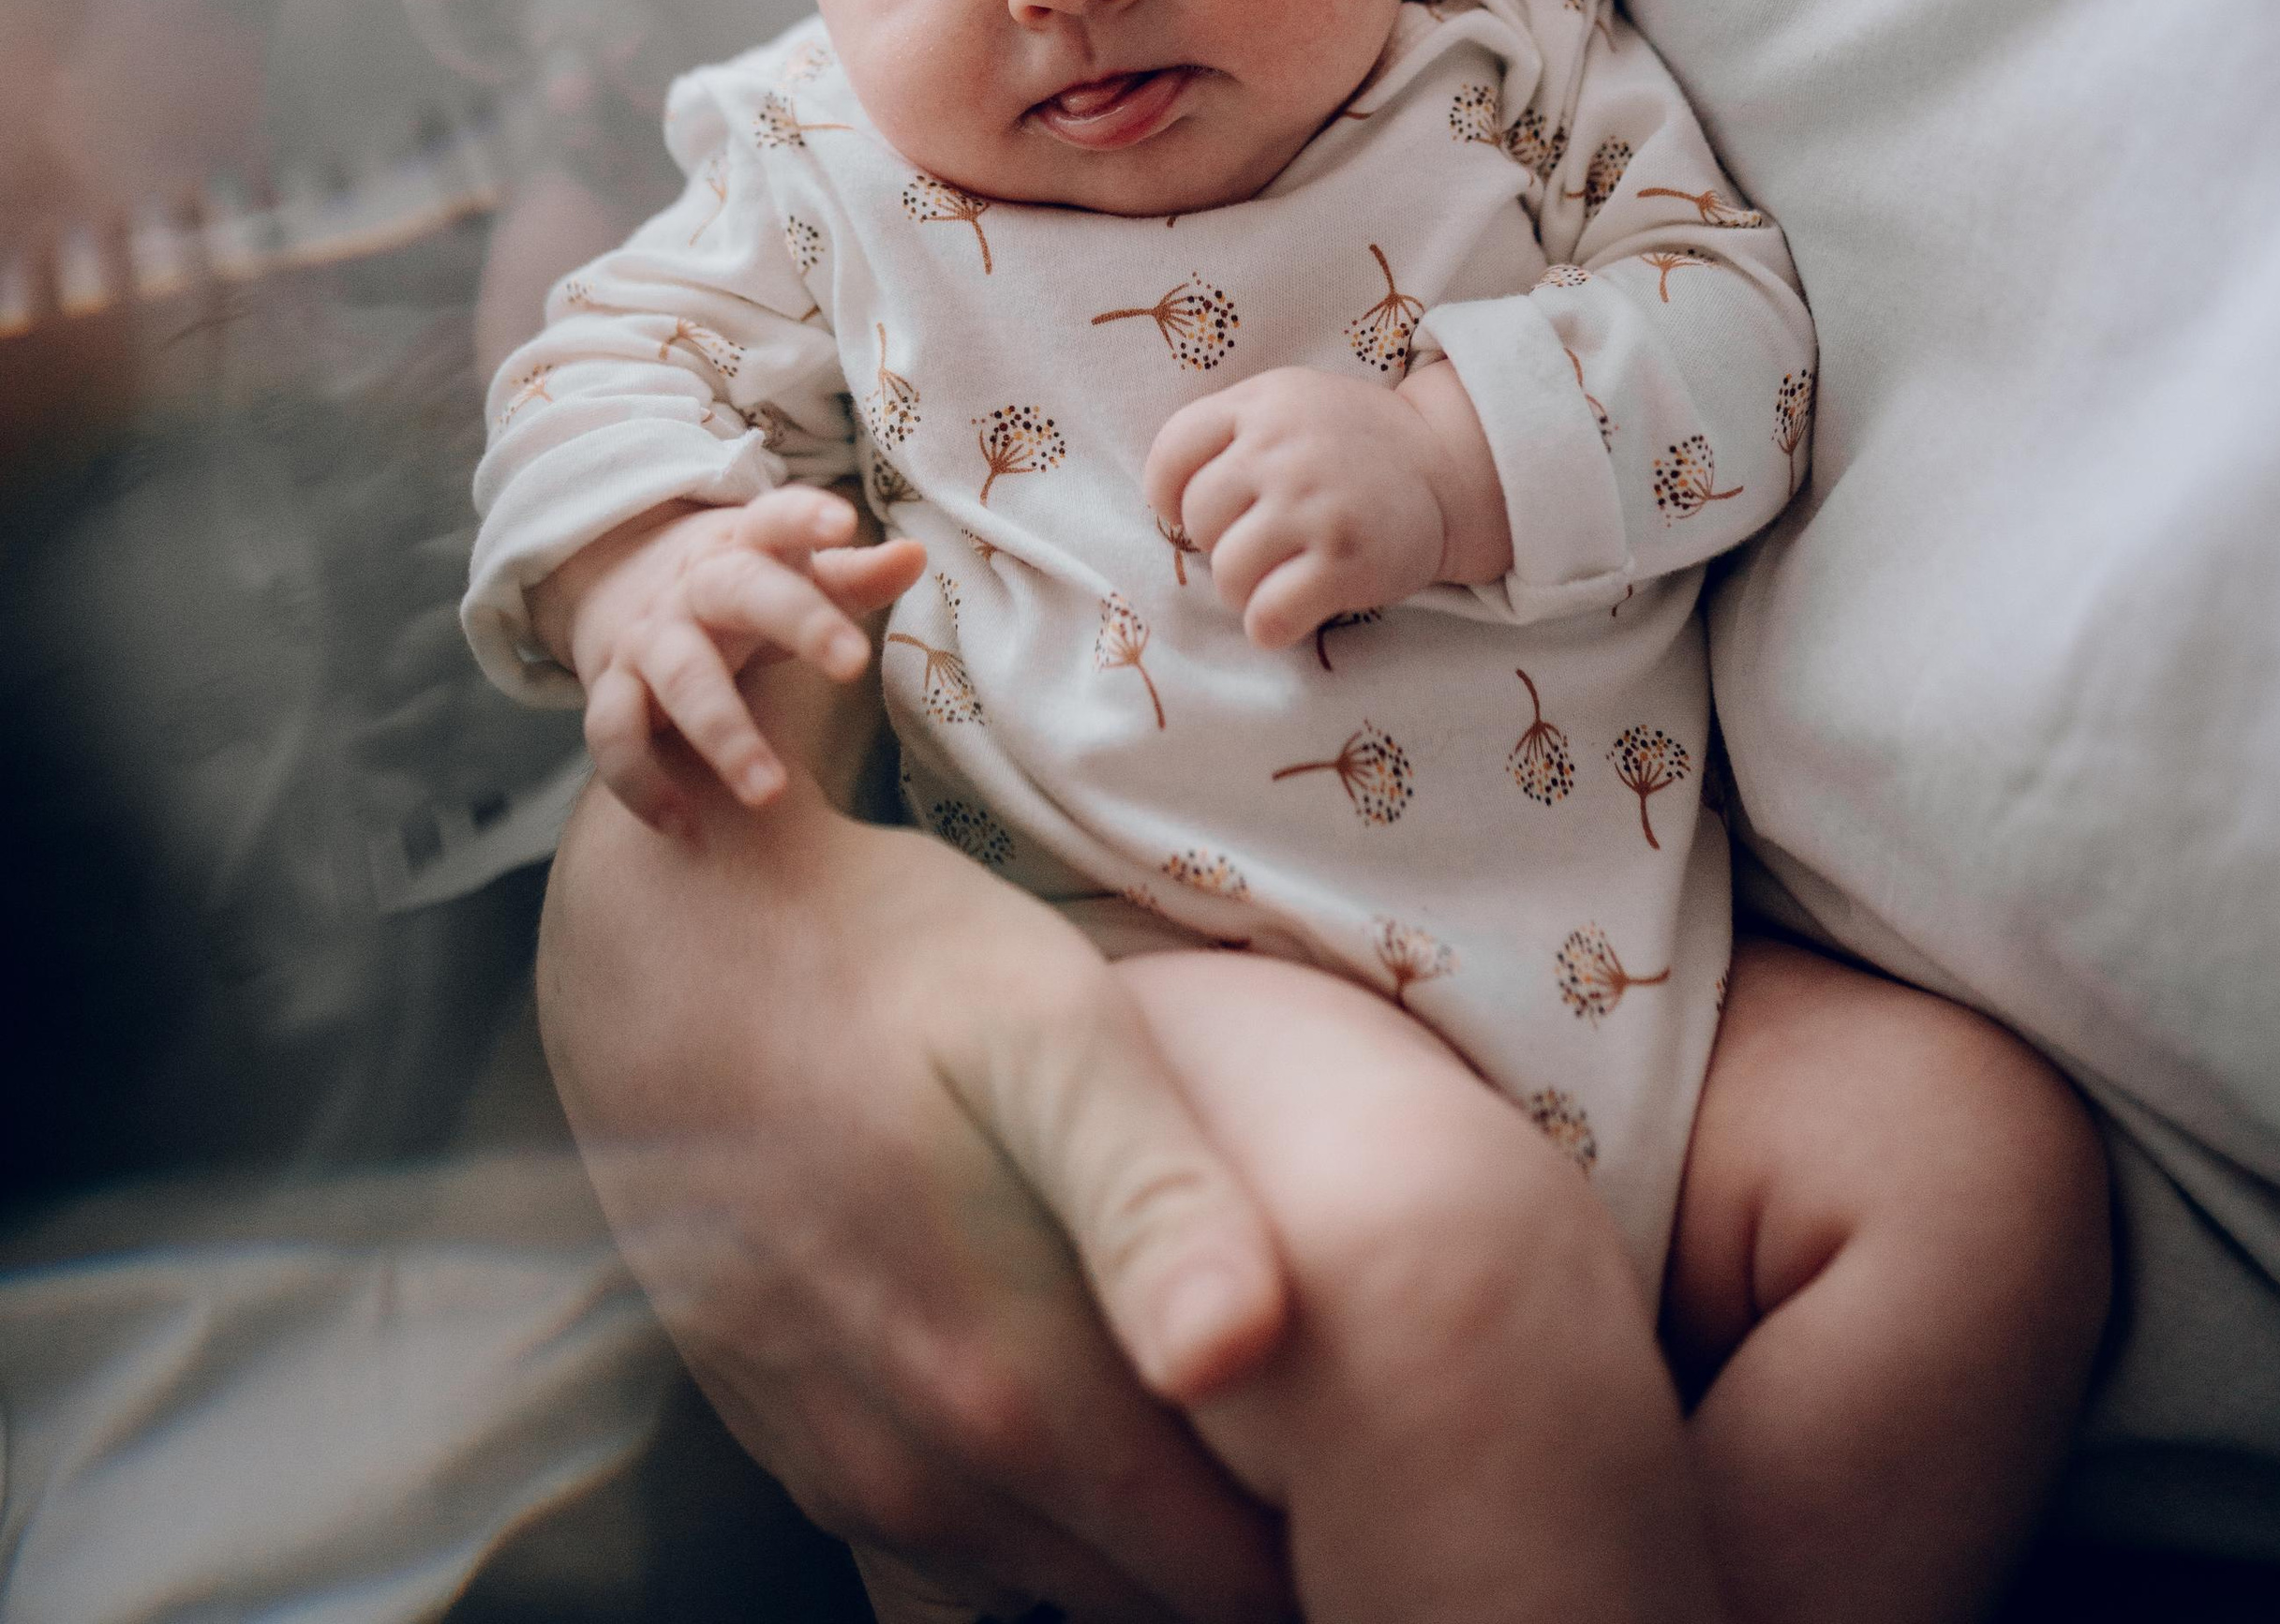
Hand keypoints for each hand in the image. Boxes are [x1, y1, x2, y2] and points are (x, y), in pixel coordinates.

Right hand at [531, 490, 924, 834]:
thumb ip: (852, 577)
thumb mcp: (791, 574)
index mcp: (745, 547)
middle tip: (853, 667)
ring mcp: (648, 638)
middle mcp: (694, 588)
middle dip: (798, 624)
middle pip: (741, 592)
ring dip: (723, 734)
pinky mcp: (613, 689)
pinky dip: (642, 784)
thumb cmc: (741, 589)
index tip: (845, 523)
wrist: (624, 585)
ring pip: (681, 678)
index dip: (807, 516)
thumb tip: (918, 555)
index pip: (776, 518)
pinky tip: (686, 827)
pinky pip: (614, 737)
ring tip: (770, 793)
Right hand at [541, 698, 1295, 1623]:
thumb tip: (1240, 1348)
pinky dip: (1033, 1521)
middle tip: (1331, 1480)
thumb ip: (1157, 1196)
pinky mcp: (793, 1434)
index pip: (1215, 1566)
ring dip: (1135, 1544)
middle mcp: (924, 1462)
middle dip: (1237, 1556)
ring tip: (1226, 1458)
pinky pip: (947, 1541)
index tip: (1381, 1488)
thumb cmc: (898, 962)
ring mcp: (846, 1461)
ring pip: (1041, 1573)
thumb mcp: (1056, 1031)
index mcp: (1011, 1382)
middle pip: (1135, 1589)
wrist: (682, 938)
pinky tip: (1086, 1432)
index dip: (1314, 1543)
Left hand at [1144, 357, 1509, 647]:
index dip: (1171, 496)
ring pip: (1227, 576)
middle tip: (1263, 539)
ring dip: (1245, 589)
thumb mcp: (1289, 404)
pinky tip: (1295, 608)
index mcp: (1262, 404)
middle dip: (1220, 541)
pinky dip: (1271, 626)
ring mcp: (1315, 506)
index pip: (1170, 456)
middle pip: (1198, 521)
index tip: (1204, 511)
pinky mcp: (1345, 563)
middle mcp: (1284, 450)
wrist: (1446, 466)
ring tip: (1281, 573)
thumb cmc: (1351, 443)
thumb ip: (1230, 431)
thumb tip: (1166, 503)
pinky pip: (1267, 618)